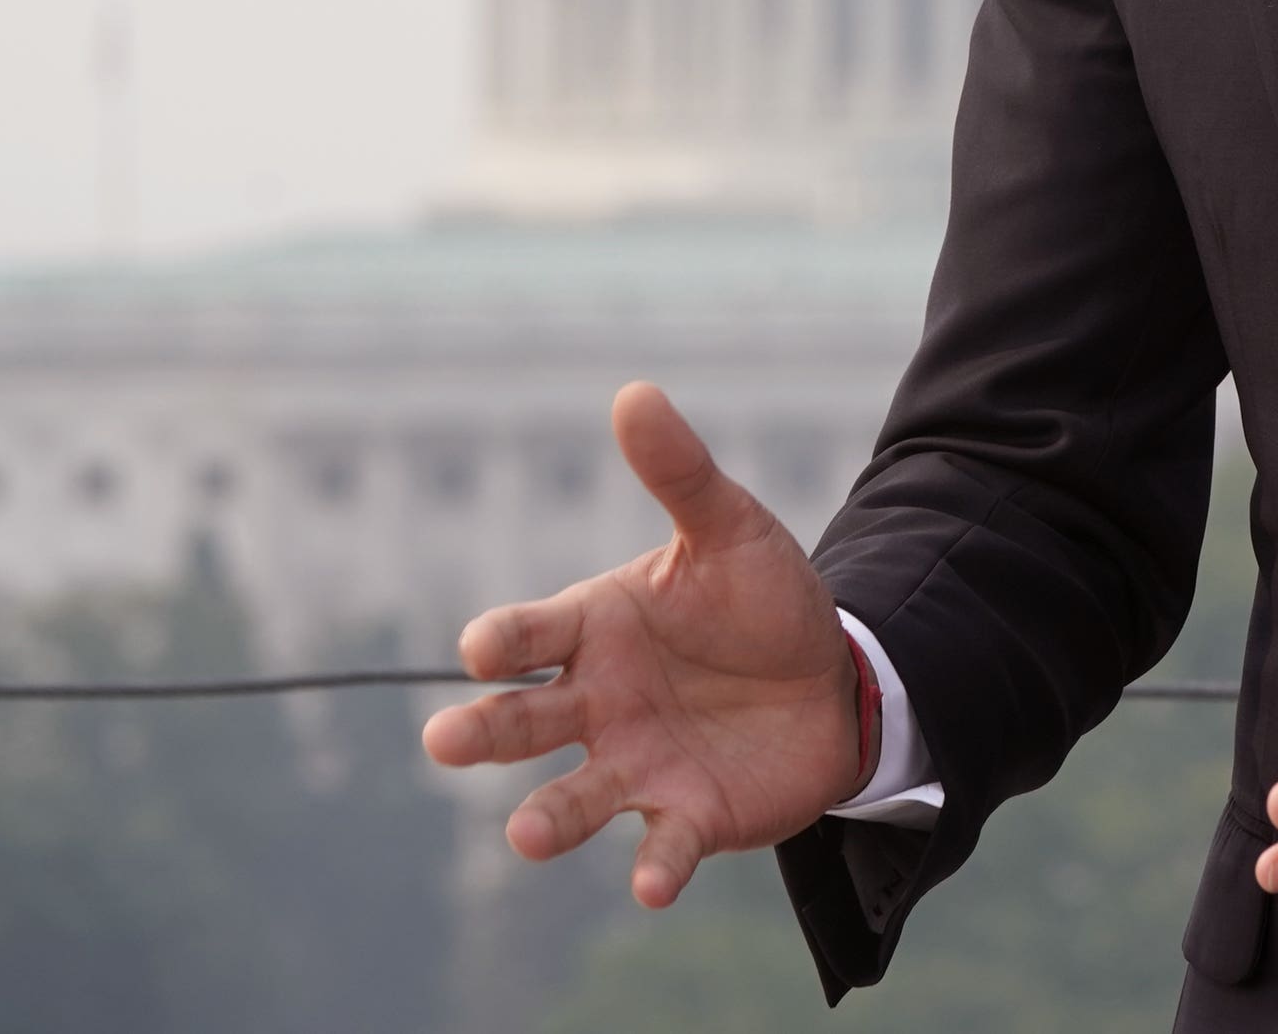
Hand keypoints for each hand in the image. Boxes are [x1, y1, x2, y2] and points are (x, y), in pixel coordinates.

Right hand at [419, 382, 866, 907]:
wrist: (833, 677)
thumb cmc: (760, 600)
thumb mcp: (730, 529)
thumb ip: (681, 473)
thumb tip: (634, 392)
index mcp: (594, 628)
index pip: (529, 633)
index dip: (502, 640)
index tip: (482, 648)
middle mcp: (596, 702)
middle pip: (521, 721)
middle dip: (481, 732)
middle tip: (445, 739)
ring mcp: (634, 763)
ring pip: (572, 797)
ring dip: (546, 819)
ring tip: (525, 837)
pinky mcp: (685, 814)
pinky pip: (661, 846)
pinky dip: (653, 868)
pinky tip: (649, 885)